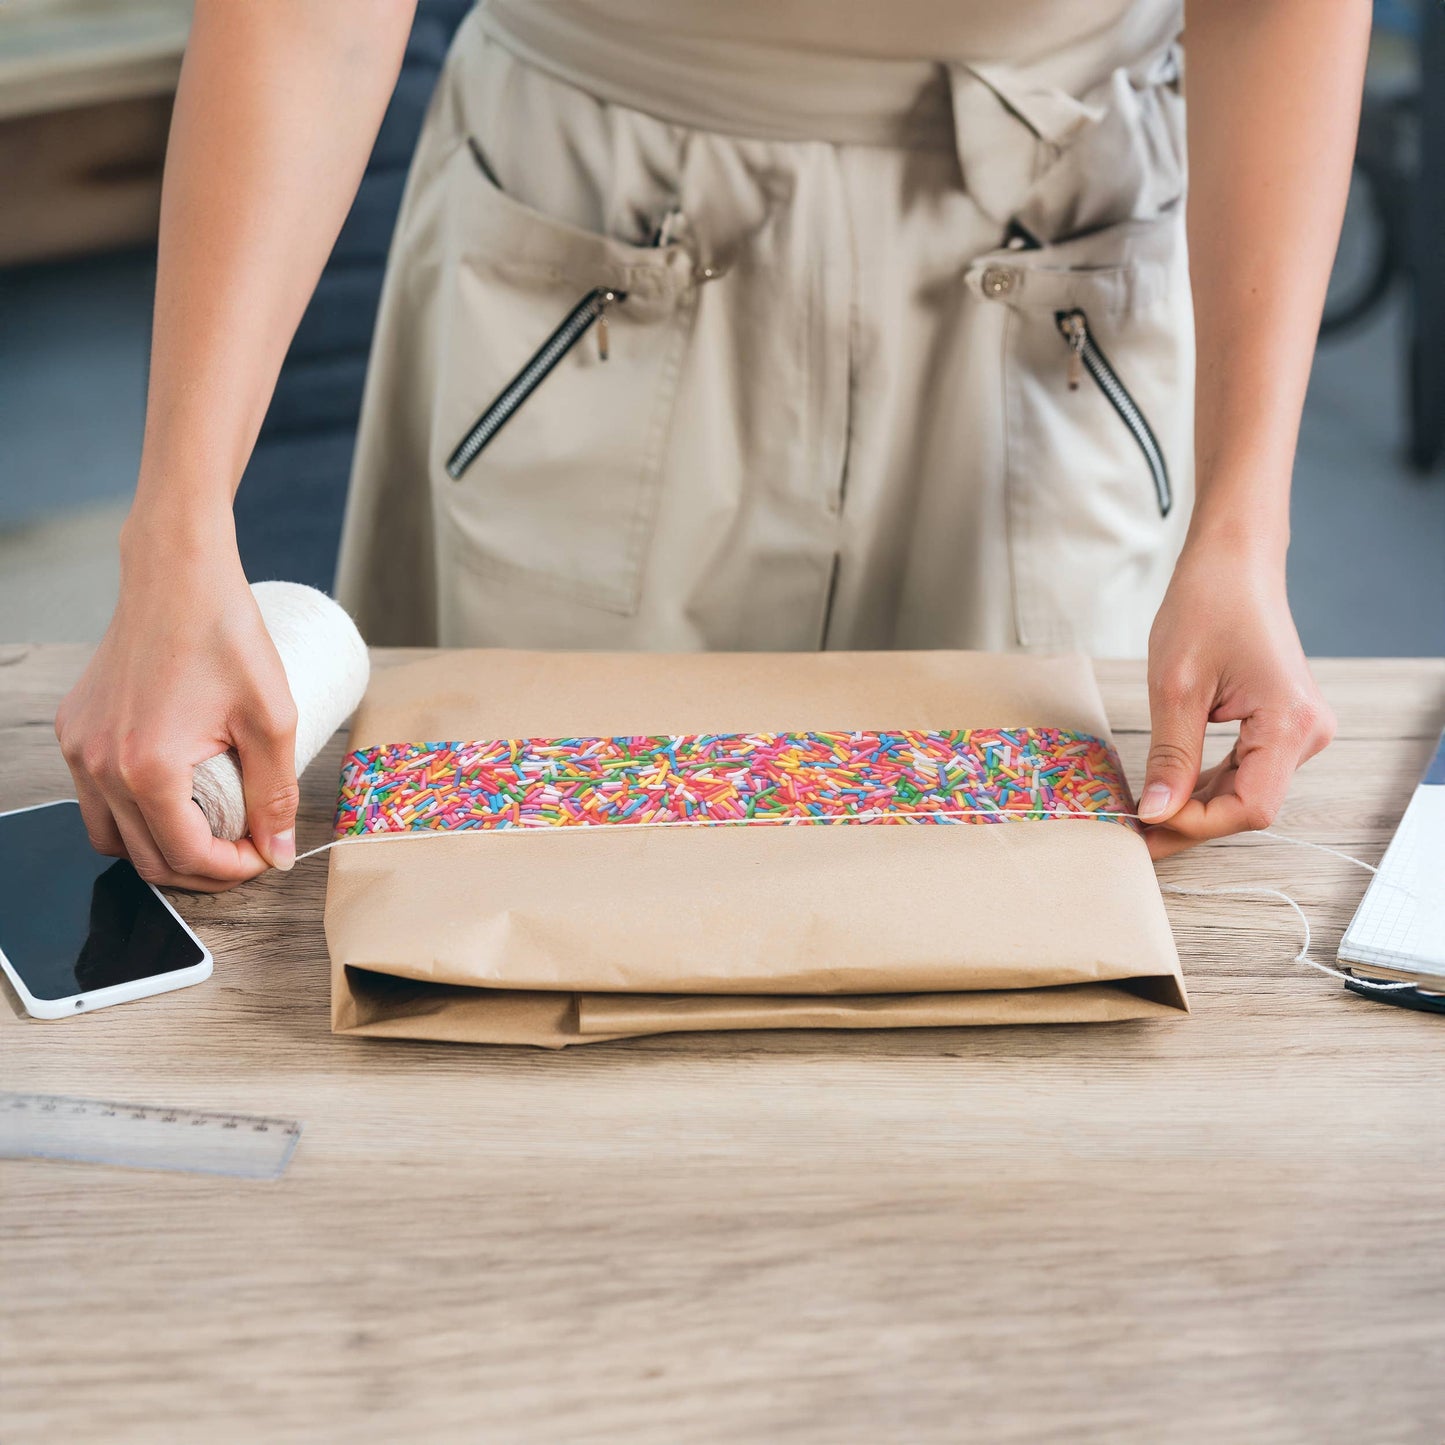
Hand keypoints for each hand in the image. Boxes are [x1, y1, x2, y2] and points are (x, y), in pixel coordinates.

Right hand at [55, 513, 298, 890]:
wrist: (176, 573)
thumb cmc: (225, 633)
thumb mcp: (272, 717)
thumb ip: (275, 793)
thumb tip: (280, 851)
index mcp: (146, 769)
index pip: (185, 856)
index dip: (232, 871)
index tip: (266, 856)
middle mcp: (99, 765)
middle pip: (145, 858)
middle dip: (201, 868)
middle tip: (247, 850)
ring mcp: (79, 747)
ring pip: (111, 835)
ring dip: (162, 847)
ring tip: (215, 831)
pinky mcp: (75, 728)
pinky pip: (96, 796)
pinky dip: (134, 812)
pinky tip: (179, 796)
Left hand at [1139, 538, 1334, 860]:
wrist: (1234, 561)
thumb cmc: (1207, 606)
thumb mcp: (1175, 687)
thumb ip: (1170, 757)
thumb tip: (1155, 814)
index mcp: (1291, 724)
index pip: (1249, 808)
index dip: (1195, 824)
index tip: (1144, 823)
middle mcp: (1307, 733)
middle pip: (1247, 805)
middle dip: (1189, 822)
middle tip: (1133, 834)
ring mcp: (1298, 730)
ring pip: (1245, 791)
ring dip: (1195, 806)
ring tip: (1142, 816)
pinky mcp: (1281, 724)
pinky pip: (1245, 769)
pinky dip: (1206, 783)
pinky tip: (1169, 790)